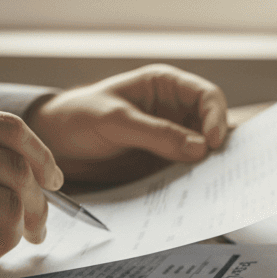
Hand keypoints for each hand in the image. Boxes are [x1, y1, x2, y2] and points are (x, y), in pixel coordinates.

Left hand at [27, 64, 228, 184]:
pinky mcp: (163, 161)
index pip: (207, 96)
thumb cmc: (78, 117)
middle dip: (220, 143)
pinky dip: (194, 179)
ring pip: (204, 149)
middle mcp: (174, 109)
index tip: (212, 142)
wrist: (54, 144)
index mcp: (165, 85)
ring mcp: (171, 137)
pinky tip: (194, 191)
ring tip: (212, 183)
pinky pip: (187, 169)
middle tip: (222, 167)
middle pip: (212, 123)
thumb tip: (201, 148)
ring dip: (209, 165)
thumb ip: (157, 133)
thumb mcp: (115, 121)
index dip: (216, 117)